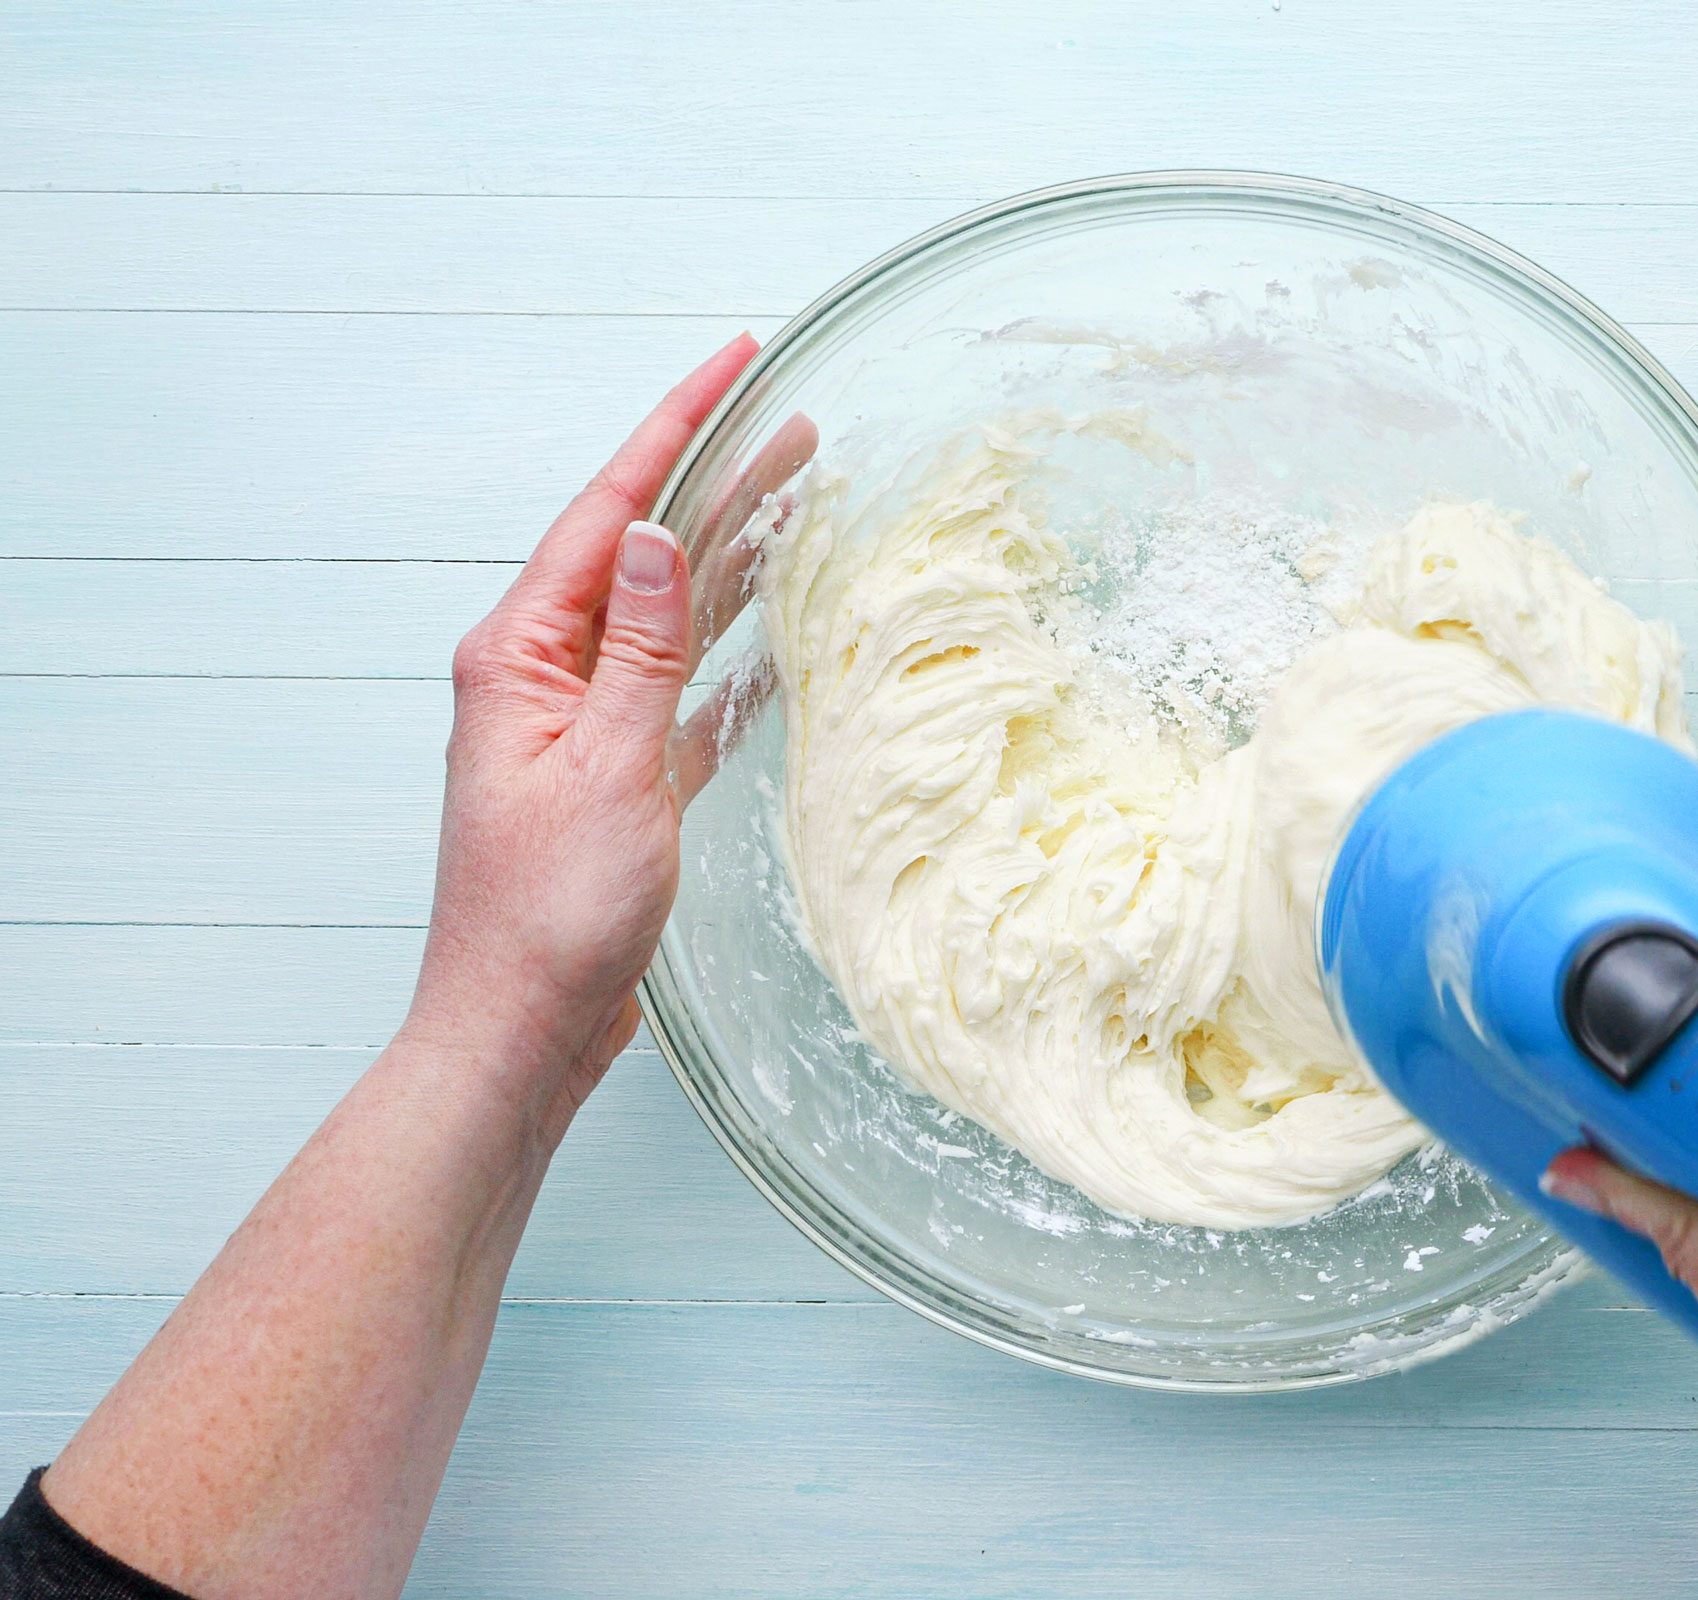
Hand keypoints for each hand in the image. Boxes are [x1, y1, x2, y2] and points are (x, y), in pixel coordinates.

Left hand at [405, 333, 816, 1138]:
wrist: (519, 1030)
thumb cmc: (548, 914)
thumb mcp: (610, 770)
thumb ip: (643, 650)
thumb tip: (661, 535)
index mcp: (520, 654)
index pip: (609, 510)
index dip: (676, 428)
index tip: (736, 361)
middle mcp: (544, 673)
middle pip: (645, 549)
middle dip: (718, 480)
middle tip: (798, 422)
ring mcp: (580, 723)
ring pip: (669, 614)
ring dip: (733, 559)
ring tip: (801, 500)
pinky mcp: (617, 775)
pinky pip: (681, 689)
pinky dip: (729, 656)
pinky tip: (776, 634)